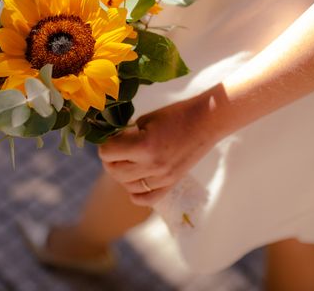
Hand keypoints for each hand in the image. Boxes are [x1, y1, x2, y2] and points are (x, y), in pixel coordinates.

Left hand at [98, 85, 226, 206]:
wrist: (207, 121)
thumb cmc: (176, 114)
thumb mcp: (145, 120)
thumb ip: (126, 135)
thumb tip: (110, 143)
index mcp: (144, 146)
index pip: (107, 152)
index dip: (105, 144)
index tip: (111, 137)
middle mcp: (152, 166)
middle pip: (114, 171)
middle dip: (110, 159)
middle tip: (116, 148)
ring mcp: (163, 178)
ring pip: (127, 186)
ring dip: (122, 174)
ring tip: (127, 160)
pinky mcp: (172, 183)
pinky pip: (147, 199)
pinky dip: (136, 193)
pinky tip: (134, 183)